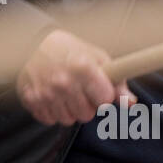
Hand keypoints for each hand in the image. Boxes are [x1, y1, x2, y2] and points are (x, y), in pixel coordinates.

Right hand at [17, 30, 135, 125]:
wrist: (33, 43)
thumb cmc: (70, 49)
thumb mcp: (98, 58)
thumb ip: (117, 82)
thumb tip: (131, 103)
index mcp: (83, 67)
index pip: (105, 100)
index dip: (104, 95)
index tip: (98, 88)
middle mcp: (63, 82)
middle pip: (86, 115)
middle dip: (86, 105)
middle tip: (79, 89)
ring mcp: (46, 92)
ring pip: (68, 120)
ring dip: (69, 109)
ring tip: (65, 92)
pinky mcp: (31, 100)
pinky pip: (49, 120)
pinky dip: (52, 111)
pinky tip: (52, 96)